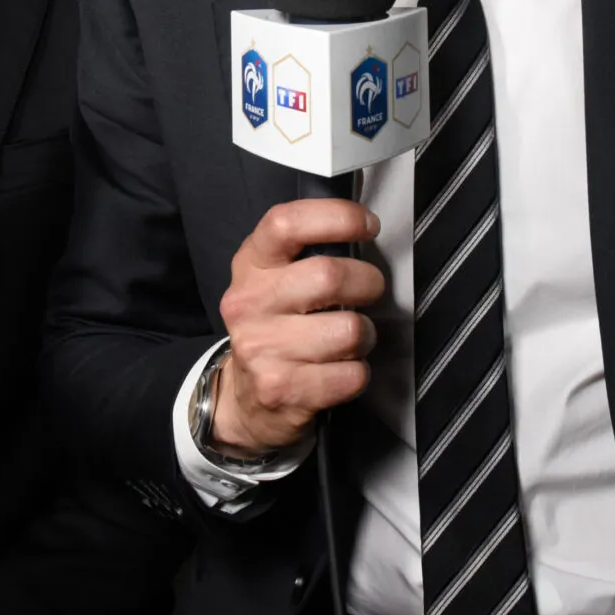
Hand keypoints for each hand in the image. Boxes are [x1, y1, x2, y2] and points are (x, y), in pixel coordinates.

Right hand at [211, 198, 384, 453]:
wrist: (245, 397)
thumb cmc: (275, 327)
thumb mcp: (275, 280)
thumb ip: (307, 253)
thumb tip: (364, 231)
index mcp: (251, 265)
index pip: (287, 224)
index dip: (337, 217)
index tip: (368, 224)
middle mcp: (249, 303)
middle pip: (328, 276)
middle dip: (368, 282)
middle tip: (369, 291)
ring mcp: (261, 348)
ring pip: (348, 330)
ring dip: (365, 335)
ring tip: (351, 339)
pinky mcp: (281, 388)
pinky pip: (350, 374)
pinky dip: (358, 373)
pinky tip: (340, 370)